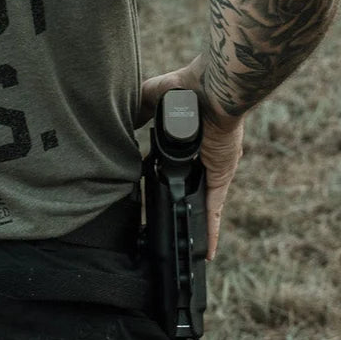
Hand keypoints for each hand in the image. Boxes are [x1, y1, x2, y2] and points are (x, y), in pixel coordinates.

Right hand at [136, 58, 243, 259]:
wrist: (212, 89)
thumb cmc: (185, 87)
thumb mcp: (152, 96)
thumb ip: (137, 109)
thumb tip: (121, 122)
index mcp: (186, 138)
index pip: (173, 161)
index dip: (162, 174)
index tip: (147, 187)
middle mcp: (200, 156)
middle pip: (188, 186)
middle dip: (180, 203)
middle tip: (164, 223)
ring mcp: (212, 168)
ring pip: (201, 202)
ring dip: (197, 223)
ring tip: (187, 247)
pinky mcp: (220, 177)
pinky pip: (214, 208)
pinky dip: (211, 230)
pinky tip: (207, 252)